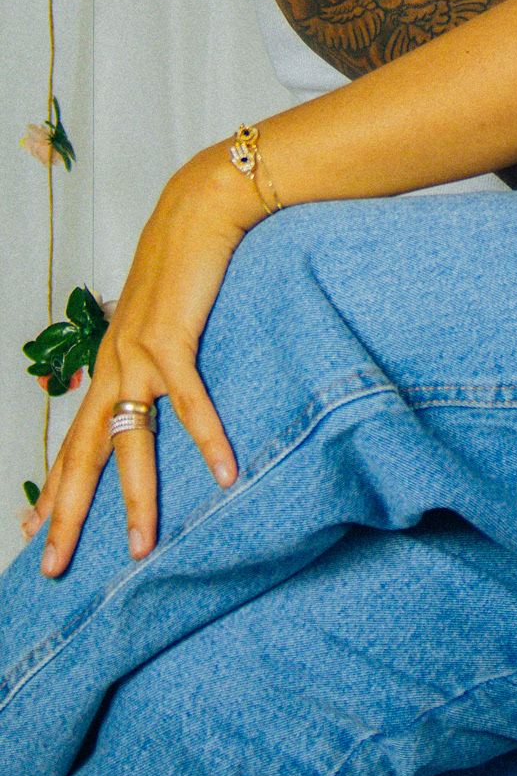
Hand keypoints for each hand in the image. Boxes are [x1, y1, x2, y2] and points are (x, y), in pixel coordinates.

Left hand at [30, 150, 260, 576]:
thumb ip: (157, 348)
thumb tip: (167, 378)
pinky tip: (224, 474)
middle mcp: (115, 363)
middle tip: (52, 568)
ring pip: (130, 443)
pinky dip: (207, 440)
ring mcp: (138, 354)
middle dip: (67, 515)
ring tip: (143, 549)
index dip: (54, 487)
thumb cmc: (189, 257)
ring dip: (138, 500)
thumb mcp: (162, 311)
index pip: (73, 437)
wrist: (202, 207)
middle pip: (82, 454)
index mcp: (111, 360)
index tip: (34, 530)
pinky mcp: (171, 341)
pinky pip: (189, 404)